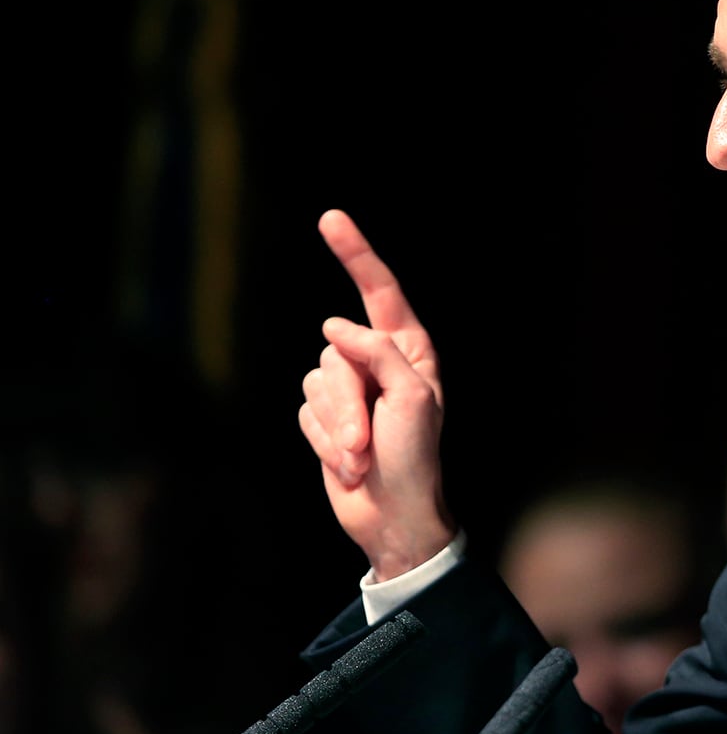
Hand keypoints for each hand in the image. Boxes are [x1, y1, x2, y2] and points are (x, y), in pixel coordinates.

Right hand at [298, 209, 454, 579]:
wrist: (393, 515)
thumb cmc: (416, 457)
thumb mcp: (411, 399)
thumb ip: (377, 354)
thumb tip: (335, 327)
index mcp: (409, 349)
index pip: (379, 291)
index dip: (355, 254)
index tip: (331, 218)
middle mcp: (376, 362)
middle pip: (335, 352)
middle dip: (345, 403)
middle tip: (367, 442)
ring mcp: (349, 390)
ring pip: (314, 382)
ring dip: (335, 428)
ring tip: (362, 457)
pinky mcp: (324, 417)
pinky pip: (303, 413)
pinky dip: (322, 441)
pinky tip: (347, 464)